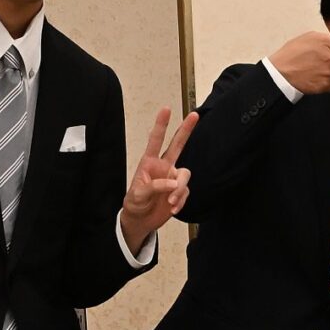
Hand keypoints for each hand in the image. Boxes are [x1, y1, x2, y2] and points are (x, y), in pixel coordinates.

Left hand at [119, 107, 196, 247]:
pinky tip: (173, 208)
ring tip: (170, 202)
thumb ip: (154, 187)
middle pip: (177, 145)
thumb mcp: (138, 195)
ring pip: (185, 175)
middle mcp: (163, 167)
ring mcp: (173, 178)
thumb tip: (173, 184)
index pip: (156, 141)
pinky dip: (180, 201)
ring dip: (179, 190)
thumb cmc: (135, 203)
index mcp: (149, 163)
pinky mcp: (179, 191)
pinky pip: (185, 192)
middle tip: (194, 115)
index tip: (166, 109)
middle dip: (186, 130)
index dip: (161, 125)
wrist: (141, 220)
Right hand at [269, 29, 329, 96]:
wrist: (279, 72)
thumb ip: (326, 42)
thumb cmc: (292, 54)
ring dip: (328, 75)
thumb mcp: (308, 38)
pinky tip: (311, 79)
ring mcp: (328, 72)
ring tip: (311, 71)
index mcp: (326, 42)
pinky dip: (323, 84)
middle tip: (316, 63)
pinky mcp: (324, 85)